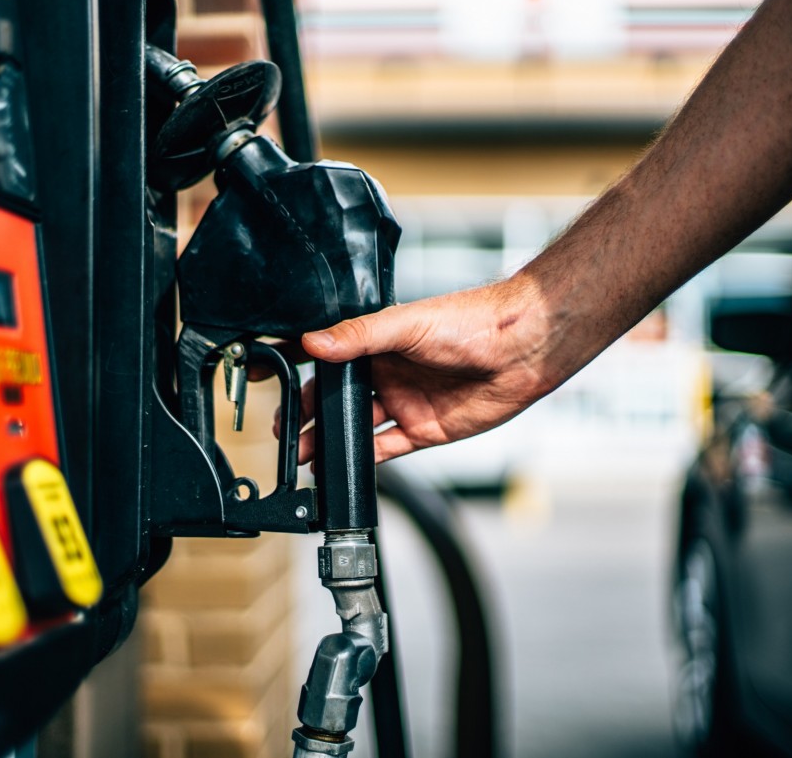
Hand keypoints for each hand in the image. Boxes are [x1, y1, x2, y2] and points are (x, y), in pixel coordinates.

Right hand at [290, 275, 559, 462]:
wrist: (520, 350)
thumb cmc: (471, 322)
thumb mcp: (407, 325)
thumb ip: (359, 337)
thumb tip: (314, 343)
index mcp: (378, 341)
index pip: (329, 356)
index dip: (300, 369)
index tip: (271, 380)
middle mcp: (387, 372)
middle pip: (337, 398)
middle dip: (309, 415)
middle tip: (283, 430)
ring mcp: (404, 402)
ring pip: (356, 426)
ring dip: (329, 441)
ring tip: (301, 455)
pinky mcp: (423, 429)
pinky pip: (387, 448)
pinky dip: (364, 459)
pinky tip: (342, 467)